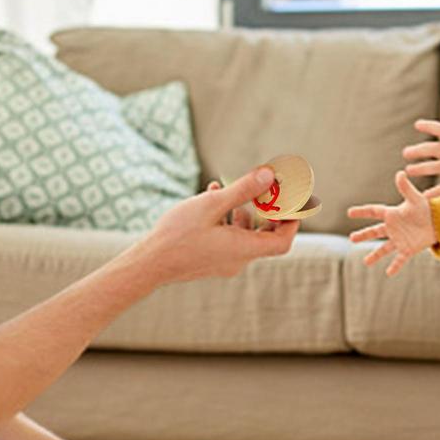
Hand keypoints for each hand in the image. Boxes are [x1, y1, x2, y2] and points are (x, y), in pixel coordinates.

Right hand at [137, 166, 299, 283]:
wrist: (148, 264)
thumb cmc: (178, 234)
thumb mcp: (212, 205)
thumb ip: (243, 189)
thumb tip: (270, 175)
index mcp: (243, 249)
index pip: (282, 241)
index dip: (291, 221)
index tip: (291, 202)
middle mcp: (237, 259)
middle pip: (264, 237)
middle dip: (266, 211)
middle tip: (266, 190)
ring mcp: (223, 262)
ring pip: (243, 235)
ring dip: (242, 210)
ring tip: (229, 189)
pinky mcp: (209, 260)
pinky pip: (227, 238)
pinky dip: (226, 218)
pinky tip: (211, 196)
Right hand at [347, 171, 436, 275]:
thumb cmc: (427, 208)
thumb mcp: (415, 198)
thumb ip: (406, 188)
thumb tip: (400, 173)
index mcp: (392, 214)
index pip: (374, 211)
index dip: (362, 212)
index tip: (349, 212)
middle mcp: (393, 227)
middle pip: (375, 231)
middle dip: (363, 235)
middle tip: (352, 238)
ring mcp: (399, 239)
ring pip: (384, 248)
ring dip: (375, 255)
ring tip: (366, 262)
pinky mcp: (408, 249)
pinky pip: (399, 259)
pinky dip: (395, 266)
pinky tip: (388, 273)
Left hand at [402, 119, 439, 198]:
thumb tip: (437, 133)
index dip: (431, 126)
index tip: (417, 125)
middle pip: (436, 148)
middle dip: (419, 150)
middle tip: (405, 153)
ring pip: (437, 166)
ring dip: (421, 168)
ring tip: (408, 170)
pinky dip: (434, 192)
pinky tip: (423, 196)